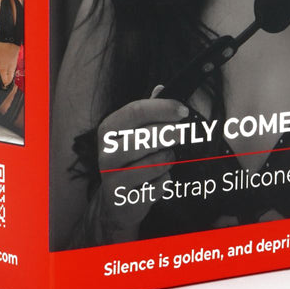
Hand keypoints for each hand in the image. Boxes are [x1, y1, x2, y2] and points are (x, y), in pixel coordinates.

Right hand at [93, 87, 188, 240]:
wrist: (116, 201)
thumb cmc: (129, 160)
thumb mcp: (133, 133)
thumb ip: (147, 111)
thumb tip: (161, 87)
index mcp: (108, 129)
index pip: (136, 111)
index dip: (162, 108)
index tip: (183, 111)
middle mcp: (106, 152)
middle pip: (145, 137)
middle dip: (170, 133)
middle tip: (183, 133)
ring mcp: (111, 177)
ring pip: (153, 163)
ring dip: (167, 159)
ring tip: (167, 158)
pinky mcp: (123, 198)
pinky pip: (157, 186)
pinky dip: (164, 181)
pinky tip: (157, 180)